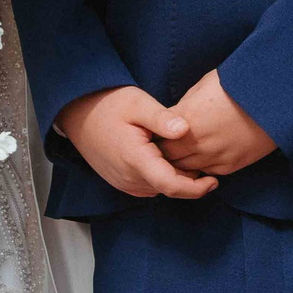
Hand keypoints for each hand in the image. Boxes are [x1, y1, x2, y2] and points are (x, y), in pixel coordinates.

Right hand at [56, 85, 218, 198]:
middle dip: (190, 182)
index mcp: (136, 160)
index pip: (171, 185)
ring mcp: (123, 182)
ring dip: (175, 180)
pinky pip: (147, 186)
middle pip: (168, 189)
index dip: (196, 188)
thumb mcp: (137, 103)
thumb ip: (162, 118)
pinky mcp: (120, 181)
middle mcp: (129, 178)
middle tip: (206, 163)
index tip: (214, 179)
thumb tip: (186, 130)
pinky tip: (167, 159)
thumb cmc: (108, 104)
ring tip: (187, 157)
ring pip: (158, 189)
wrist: (78, 113)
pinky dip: (161, 178)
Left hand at [160, 68, 276, 177]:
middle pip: (167, 157)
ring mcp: (214, 156)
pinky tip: (203, 156)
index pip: (157, 136)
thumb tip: (174, 118)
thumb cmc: (239, 83)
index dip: (155, 135)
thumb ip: (185, 105)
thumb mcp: (204, 85)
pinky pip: (206, 173)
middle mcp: (197, 141)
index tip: (156, 132)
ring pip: (185, 169)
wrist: (275, 97)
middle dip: (165, 151)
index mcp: (187, 117)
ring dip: (182, 162)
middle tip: (167, 145)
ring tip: (184, 152)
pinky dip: (201, 167)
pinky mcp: (230, 165)